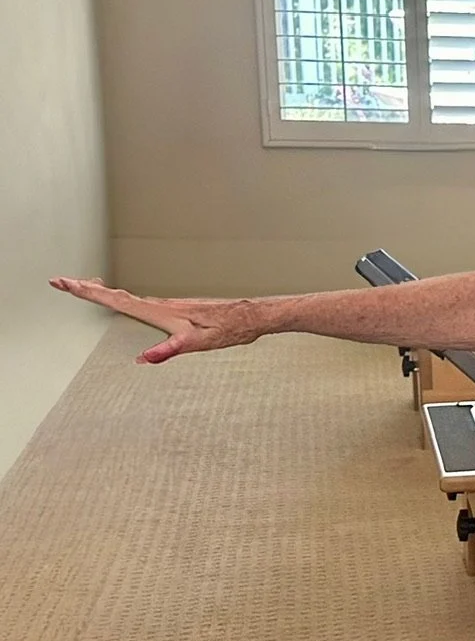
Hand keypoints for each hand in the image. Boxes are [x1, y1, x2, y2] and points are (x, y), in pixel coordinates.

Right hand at [49, 277, 264, 363]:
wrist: (249, 316)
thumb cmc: (227, 330)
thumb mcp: (198, 344)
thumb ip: (170, 350)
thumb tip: (142, 359)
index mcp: (159, 312)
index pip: (116, 300)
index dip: (89, 292)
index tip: (65, 282)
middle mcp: (159, 305)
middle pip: (115, 295)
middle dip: (86, 288)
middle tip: (59, 281)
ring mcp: (166, 306)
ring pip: (126, 296)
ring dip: (100, 291)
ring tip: (80, 286)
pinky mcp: (173, 309)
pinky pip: (138, 301)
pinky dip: (120, 296)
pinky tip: (119, 299)